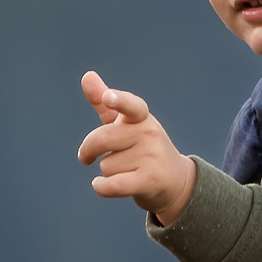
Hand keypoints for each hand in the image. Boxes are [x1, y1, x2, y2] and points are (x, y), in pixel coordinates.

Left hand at [77, 72, 198, 222]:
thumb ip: (103, 101)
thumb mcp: (126, 123)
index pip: (130, 105)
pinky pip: (113, 184)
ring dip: (108, 172)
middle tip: (86, 157)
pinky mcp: (150, 180)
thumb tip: (87, 75)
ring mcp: (151, 157)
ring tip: (126, 171)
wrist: (175, 180)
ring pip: (106, 165)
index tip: (108, 97)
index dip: (118, 101)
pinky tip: (99, 185)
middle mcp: (149, 134)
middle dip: (88, 150)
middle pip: (102, 138)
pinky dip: (101, 187)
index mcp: (141, 117)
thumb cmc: (143, 147)